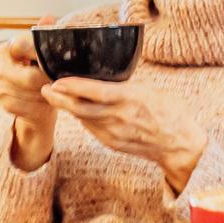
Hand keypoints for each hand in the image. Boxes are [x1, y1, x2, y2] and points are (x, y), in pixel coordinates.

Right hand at [0, 19, 56, 170]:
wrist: (34, 103)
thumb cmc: (39, 72)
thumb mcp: (42, 53)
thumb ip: (44, 35)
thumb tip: (48, 16)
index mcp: (4, 50)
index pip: (23, 48)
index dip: (43, 56)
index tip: (56, 61)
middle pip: (30, 77)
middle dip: (48, 80)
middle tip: (61, 79)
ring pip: (32, 94)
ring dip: (48, 93)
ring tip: (54, 89)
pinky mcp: (6, 105)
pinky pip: (31, 107)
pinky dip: (43, 105)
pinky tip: (47, 100)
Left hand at [41, 77, 206, 189]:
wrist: (178, 145)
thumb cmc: (168, 113)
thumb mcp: (148, 91)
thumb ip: (124, 87)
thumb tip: (102, 77)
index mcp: (131, 99)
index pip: (96, 92)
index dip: (74, 87)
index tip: (57, 81)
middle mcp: (119, 118)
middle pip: (81, 108)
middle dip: (60, 98)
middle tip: (45, 88)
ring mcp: (114, 133)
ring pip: (83, 118)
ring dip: (67, 107)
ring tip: (54, 95)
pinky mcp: (112, 143)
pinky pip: (91, 127)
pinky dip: (82, 117)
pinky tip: (75, 109)